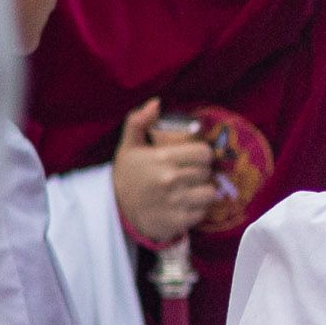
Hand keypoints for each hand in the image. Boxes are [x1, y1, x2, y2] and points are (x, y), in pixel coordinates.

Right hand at [112, 102, 221, 245]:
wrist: (116, 209)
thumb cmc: (127, 174)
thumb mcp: (129, 145)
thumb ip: (139, 120)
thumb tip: (156, 102)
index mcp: (162, 158)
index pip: (204, 153)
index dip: (201, 155)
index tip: (194, 159)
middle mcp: (171, 180)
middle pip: (208, 172)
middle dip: (201, 173)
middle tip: (190, 175)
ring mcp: (175, 202)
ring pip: (210, 193)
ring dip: (203, 192)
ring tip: (191, 190)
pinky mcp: (177, 222)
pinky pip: (203, 213)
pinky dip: (197, 210)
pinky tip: (185, 206)